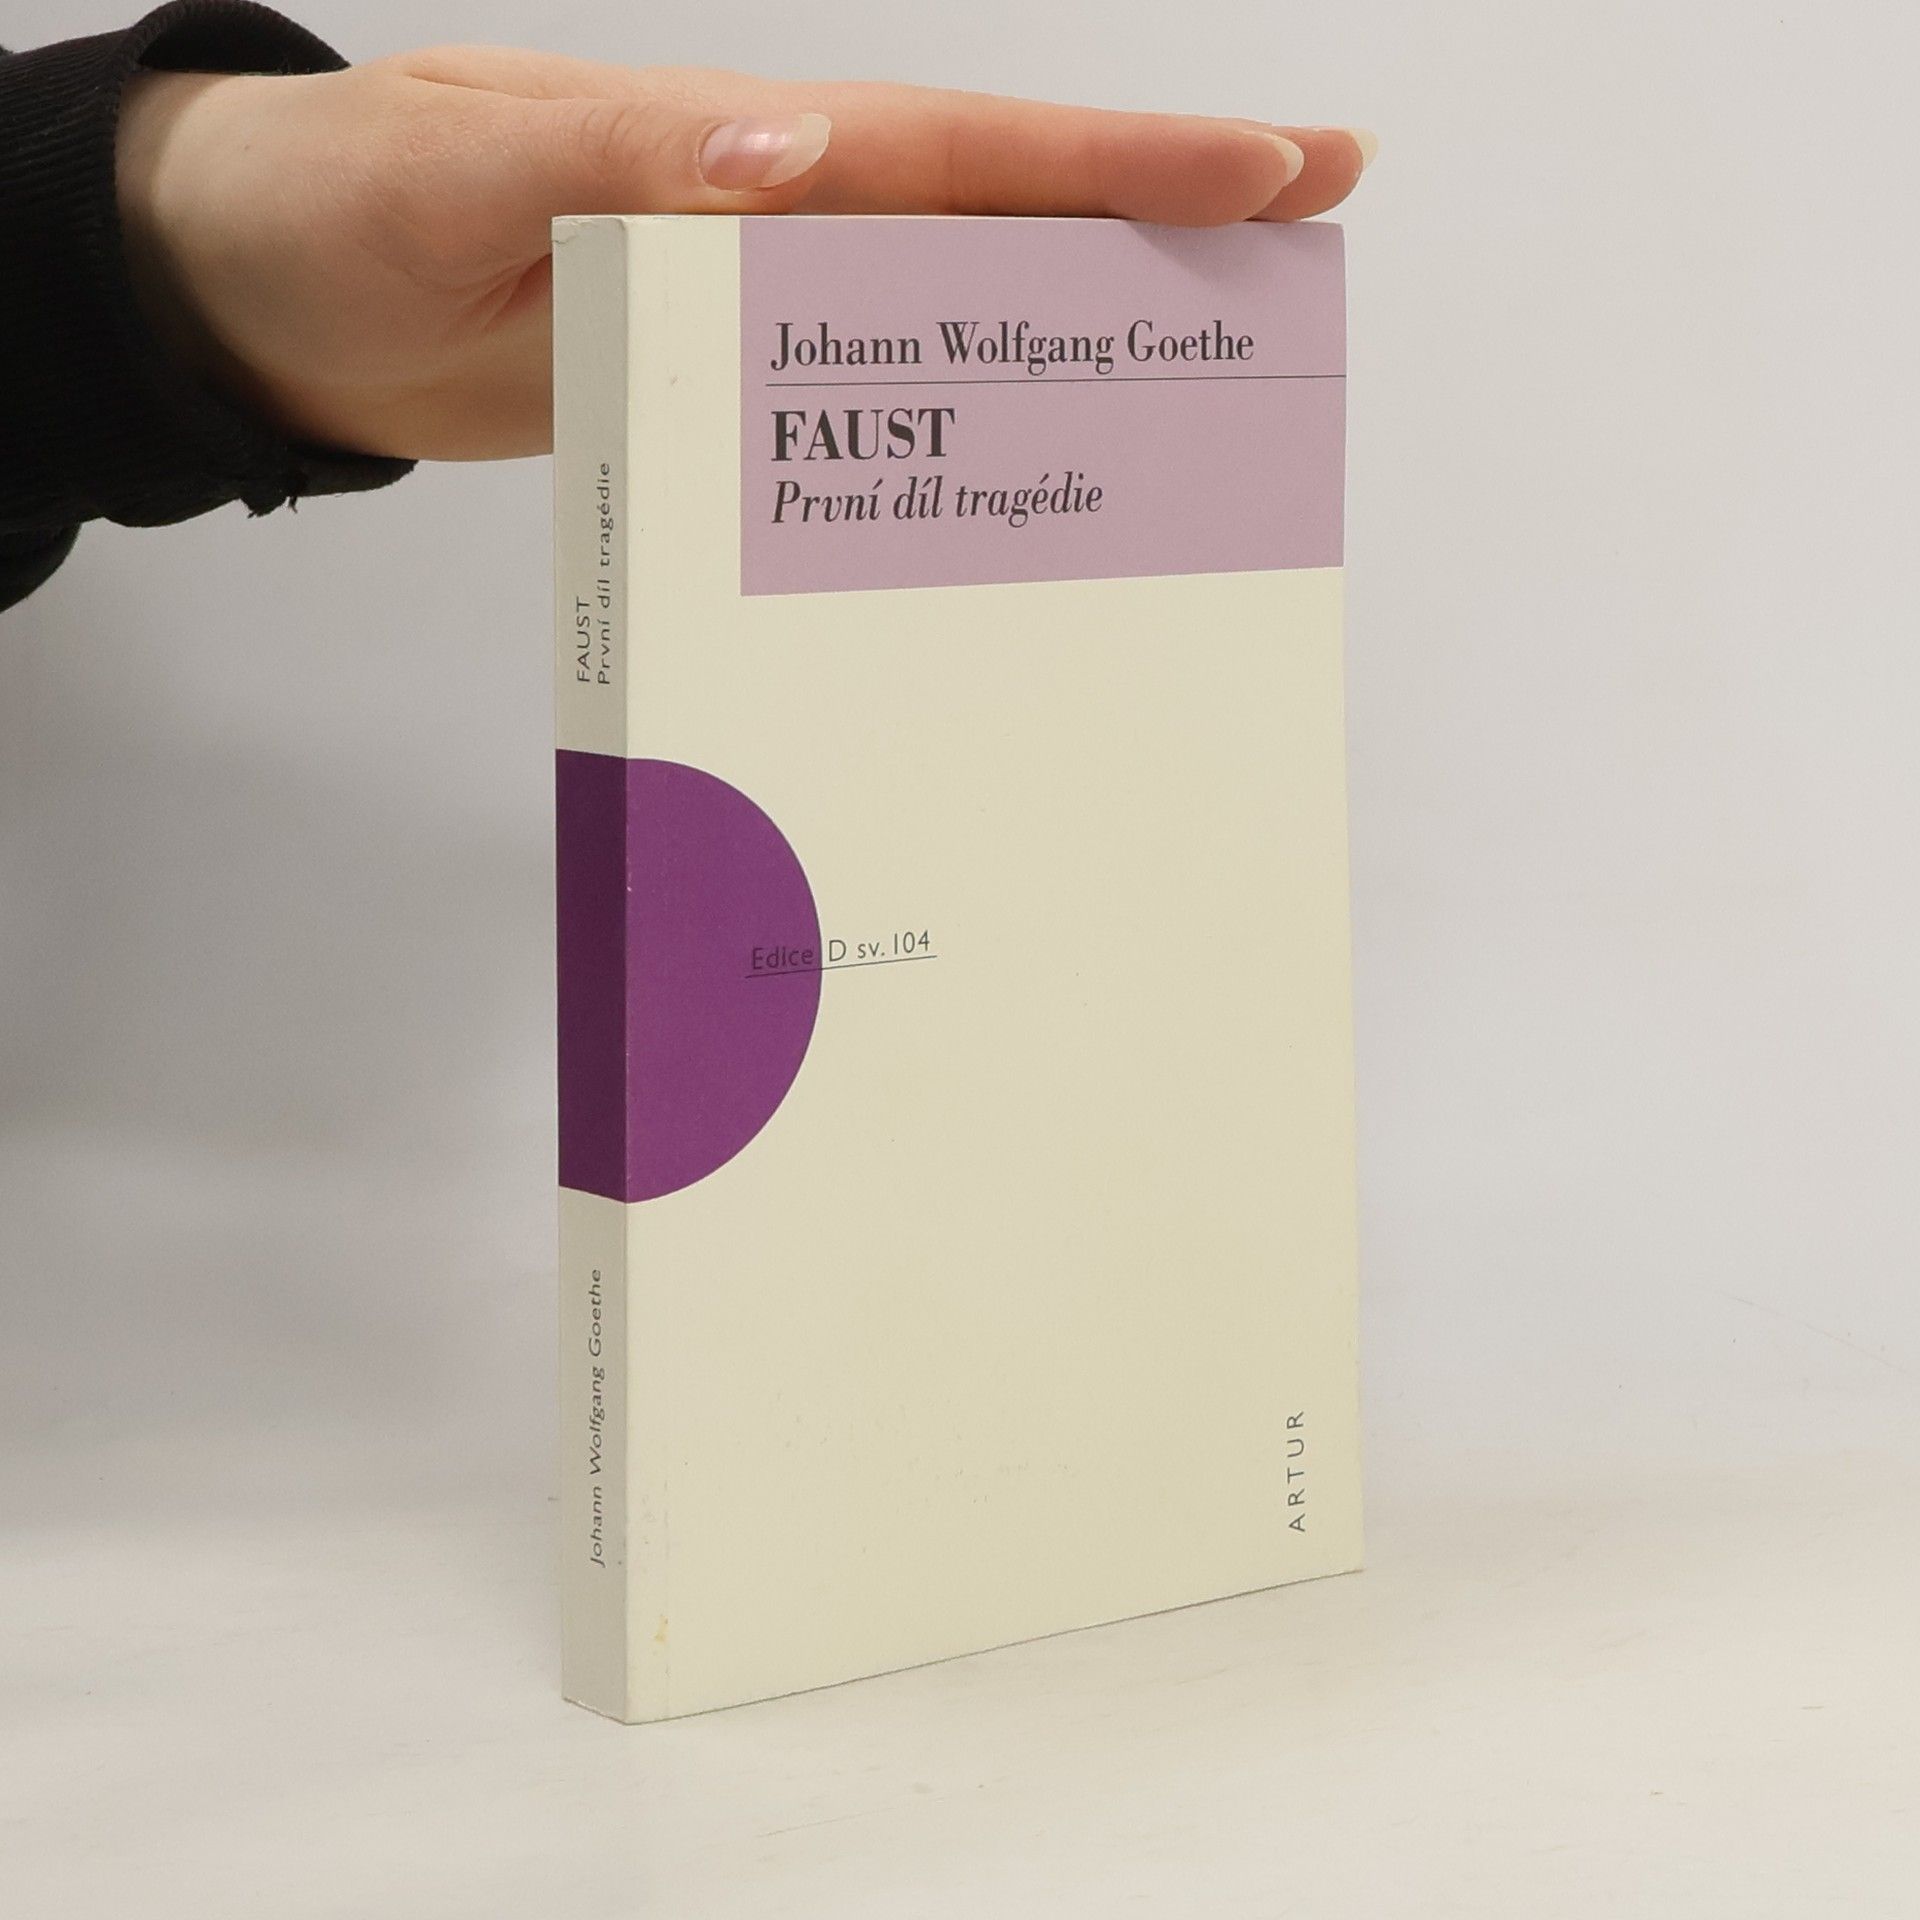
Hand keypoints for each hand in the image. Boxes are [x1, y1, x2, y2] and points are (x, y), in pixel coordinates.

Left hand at [115, 48, 1373, 461]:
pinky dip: (945, 446)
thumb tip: (791, 154)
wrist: (275, 302)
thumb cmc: (347, 209)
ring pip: (951, 328)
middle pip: (1005, 231)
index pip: (971, 154)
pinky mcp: (721, 399)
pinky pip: (861, 421)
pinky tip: (1004, 497)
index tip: (1278, 168)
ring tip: (1205, 405)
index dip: (1126, 165)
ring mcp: (758, 319)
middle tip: (1311, 259)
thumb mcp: (470, 168)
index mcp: (750, 157)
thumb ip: (625, 160)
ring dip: (1074, 350)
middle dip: (1161, 235)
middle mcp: (780, 228)